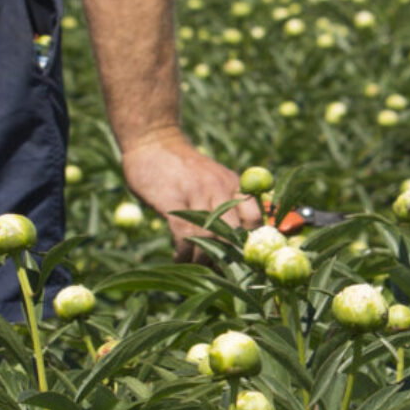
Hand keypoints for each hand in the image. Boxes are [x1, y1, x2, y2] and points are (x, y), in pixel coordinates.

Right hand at [122, 126, 253, 256]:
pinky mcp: (171, 197)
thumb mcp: (215, 178)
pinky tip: (179, 258)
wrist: (154, 140)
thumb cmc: (184, 169)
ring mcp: (196, 191)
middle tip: (217, 270)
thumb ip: (229, 202)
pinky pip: (184, 233)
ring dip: (203, 259)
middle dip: (226, 258)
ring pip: (209, 236)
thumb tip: (240, 240)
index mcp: (234, 185)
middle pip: (234, 231)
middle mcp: (220, 187)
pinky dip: (184, 252)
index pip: (255, 217)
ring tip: (195, 266)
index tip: (242, 261)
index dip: (251, 243)